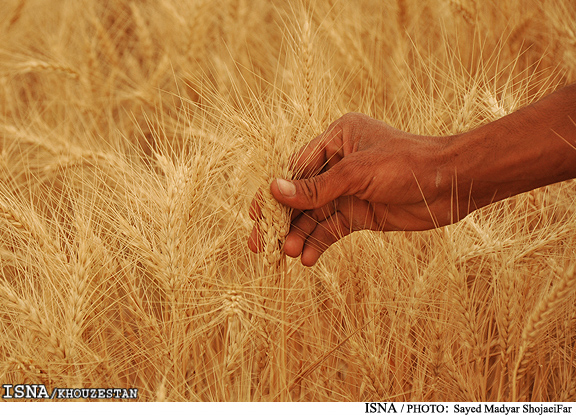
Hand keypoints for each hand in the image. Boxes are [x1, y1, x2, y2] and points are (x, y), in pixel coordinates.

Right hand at [248, 113, 453, 265]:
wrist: (453, 184)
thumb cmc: (408, 164)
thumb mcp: (357, 174)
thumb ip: (316, 188)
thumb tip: (273, 190)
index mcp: (336, 139)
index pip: (296, 168)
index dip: (275, 192)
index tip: (255, 214)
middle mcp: (340, 163)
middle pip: (302, 194)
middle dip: (283, 219)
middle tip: (260, 244)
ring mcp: (350, 190)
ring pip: (316, 215)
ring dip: (301, 234)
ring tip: (286, 254)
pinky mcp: (361, 212)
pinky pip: (333, 228)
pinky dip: (320, 243)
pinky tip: (308, 258)